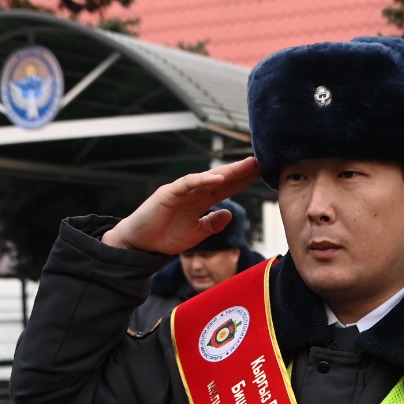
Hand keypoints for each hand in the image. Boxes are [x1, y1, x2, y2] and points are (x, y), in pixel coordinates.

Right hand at [103, 157, 261, 253]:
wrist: (140, 243)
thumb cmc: (166, 236)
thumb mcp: (197, 233)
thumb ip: (213, 224)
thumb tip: (230, 213)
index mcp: (202, 200)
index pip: (227, 187)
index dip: (244, 180)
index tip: (262, 172)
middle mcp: (194, 192)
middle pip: (222, 178)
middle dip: (241, 170)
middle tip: (261, 160)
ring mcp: (181, 191)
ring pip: (208, 177)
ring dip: (227, 171)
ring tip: (246, 164)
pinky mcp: (168, 193)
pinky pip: (188, 184)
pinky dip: (203, 180)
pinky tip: (219, 178)